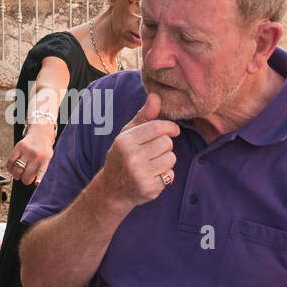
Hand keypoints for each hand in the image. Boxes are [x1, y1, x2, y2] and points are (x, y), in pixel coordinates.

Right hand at [6, 124, 54, 185]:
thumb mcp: (47, 158)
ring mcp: (26, 150)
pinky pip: (10, 161)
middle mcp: (36, 155)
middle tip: (25, 179)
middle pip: (26, 174)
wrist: (40, 134)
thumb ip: (42, 168)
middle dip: (24, 180)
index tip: (36, 184)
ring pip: (17, 169)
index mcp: (45, 159)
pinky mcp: (18, 147)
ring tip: (17, 176)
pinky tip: (12, 170)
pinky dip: (10, 168)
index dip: (38, 179)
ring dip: (16, 175)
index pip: (41, 171)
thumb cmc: (43, 150)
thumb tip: (34, 183)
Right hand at [96, 93, 179, 212]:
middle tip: (155, 151)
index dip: (170, 127)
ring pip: (171, 159)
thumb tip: (156, 96)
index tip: (174, 130)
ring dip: (167, 160)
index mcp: (125, 141)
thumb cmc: (123, 156)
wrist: (112, 189)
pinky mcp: (149, 189)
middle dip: (165, 146)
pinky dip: (165, 175)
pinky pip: (170, 175)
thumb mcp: (128, 134)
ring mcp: (140, 175)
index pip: (157, 127)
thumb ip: (144, 116)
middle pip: (167, 143)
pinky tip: (153, 176)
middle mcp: (131, 157)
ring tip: (154, 163)